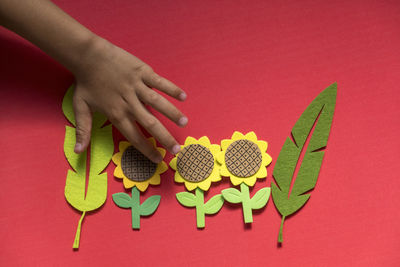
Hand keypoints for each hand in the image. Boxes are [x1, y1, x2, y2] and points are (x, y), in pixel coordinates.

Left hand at [72, 38, 186, 162]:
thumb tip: (78, 152)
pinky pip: (160, 82)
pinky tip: (183, 97)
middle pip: (151, 124)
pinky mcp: (142, 72)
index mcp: (116, 114)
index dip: (147, 150)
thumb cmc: (85, 82)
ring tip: (184, 123)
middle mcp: (129, 103)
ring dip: (172, 114)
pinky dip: (171, 89)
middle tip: (177, 149)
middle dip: (165, 138)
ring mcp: (137, 86)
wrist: (88, 55)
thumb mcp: (80, 108)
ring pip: (159, 103)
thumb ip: (83, 131)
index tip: (158, 159)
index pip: (135, 137)